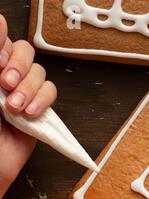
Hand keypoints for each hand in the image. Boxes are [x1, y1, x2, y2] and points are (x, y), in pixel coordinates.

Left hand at [0, 14, 56, 198]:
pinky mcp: (39, 110)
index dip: (3, 44)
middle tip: (4, 83)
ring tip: (14, 107)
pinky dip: (43, 101)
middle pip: (24, 51)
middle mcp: (4, 78)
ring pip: (40, 73)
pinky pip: (51, 93)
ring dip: (29, 89)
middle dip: (18, 66)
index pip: (1, 42)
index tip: (0, 57)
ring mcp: (22, 94)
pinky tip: (30, 113)